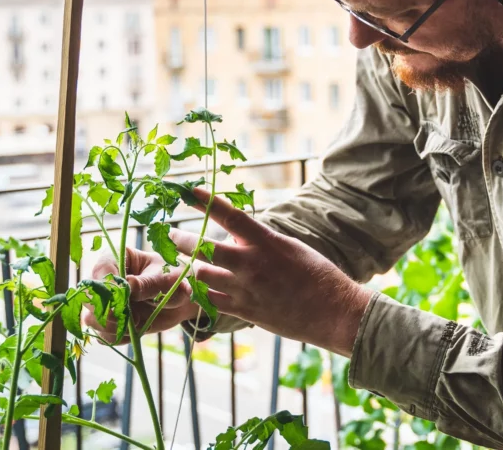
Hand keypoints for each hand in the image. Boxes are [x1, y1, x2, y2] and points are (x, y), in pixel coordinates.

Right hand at [82, 238, 200, 344]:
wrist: (182, 299)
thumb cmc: (176, 280)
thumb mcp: (166, 280)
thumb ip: (147, 283)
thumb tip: (127, 284)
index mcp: (116, 258)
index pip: (100, 273)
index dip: (109, 291)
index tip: (126, 302)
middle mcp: (105, 280)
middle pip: (89, 299)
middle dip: (110, 313)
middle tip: (134, 318)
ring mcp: (105, 301)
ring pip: (92, 319)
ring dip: (115, 327)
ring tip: (139, 323)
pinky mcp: (109, 320)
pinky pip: (103, 335)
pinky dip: (120, 337)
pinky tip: (137, 330)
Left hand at [173, 189, 373, 357]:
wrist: (333, 311)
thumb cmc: (317, 275)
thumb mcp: (291, 247)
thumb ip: (262, 241)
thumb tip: (239, 235)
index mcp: (267, 242)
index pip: (230, 215)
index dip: (206, 201)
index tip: (188, 191)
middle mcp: (252, 264)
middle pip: (204, 247)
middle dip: (182, 240)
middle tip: (170, 234)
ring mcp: (246, 289)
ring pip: (201, 276)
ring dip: (188, 268)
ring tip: (179, 264)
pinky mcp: (244, 311)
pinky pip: (211, 301)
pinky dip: (200, 294)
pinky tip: (194, 290)